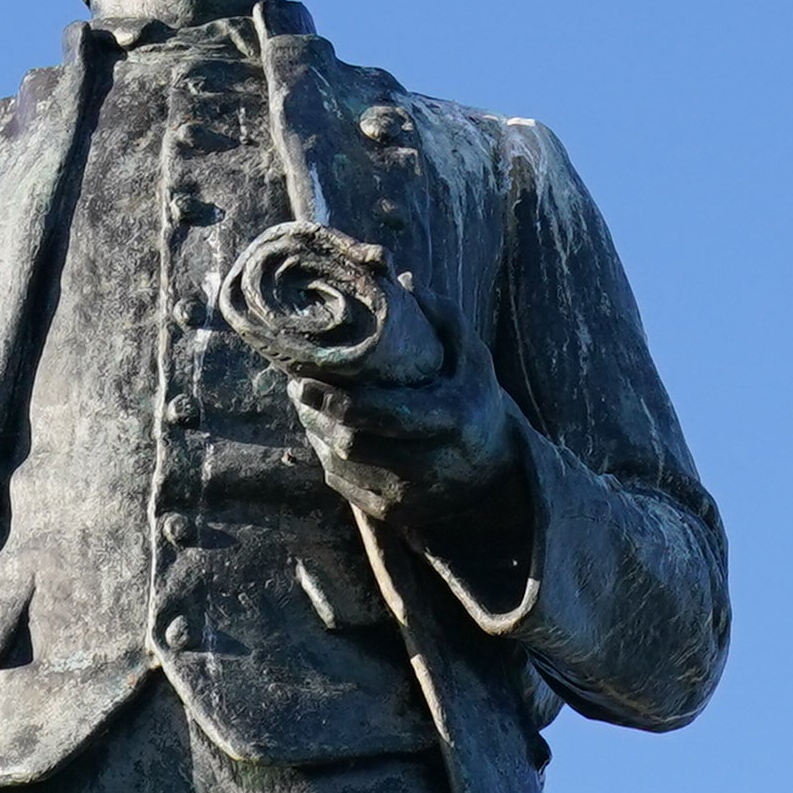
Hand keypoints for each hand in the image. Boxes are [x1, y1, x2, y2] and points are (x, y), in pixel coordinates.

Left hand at [288, 336, 517, 526]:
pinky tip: (324, 433)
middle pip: (349, 442)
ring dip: (316, 433)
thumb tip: (402, 279)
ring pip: (339, 464)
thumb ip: (443, 318)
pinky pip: (341, 484)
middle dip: (316, 415)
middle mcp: (427, 464)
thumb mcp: (473, 359)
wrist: (494, 475)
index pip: (380, 415)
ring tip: (307, 404)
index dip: (336, 401)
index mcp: (448, 421)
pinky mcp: (392, 513)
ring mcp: (408, 494)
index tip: (303, 381)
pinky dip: (327, 457)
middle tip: (299, 387)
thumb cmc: (474, 402)